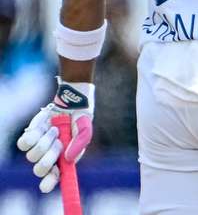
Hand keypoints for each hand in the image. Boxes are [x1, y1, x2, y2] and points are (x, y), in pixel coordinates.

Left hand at [17, 78, 93, 192]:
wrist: (70, 100)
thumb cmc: (80, 118)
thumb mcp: (86, 129)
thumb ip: (80, 144)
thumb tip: (67, 159)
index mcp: (63, 160)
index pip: (53, 177)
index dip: (49, 182)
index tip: (47, 184)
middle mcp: (49, 156)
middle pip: (39, 169)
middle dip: (48, 158)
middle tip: (59, 143)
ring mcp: (38, 147)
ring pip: (31, 156)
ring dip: (45, 142)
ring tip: (55, 130)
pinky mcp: (30, 136)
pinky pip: (24, 144)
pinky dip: (34, 136)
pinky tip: (44, 127)